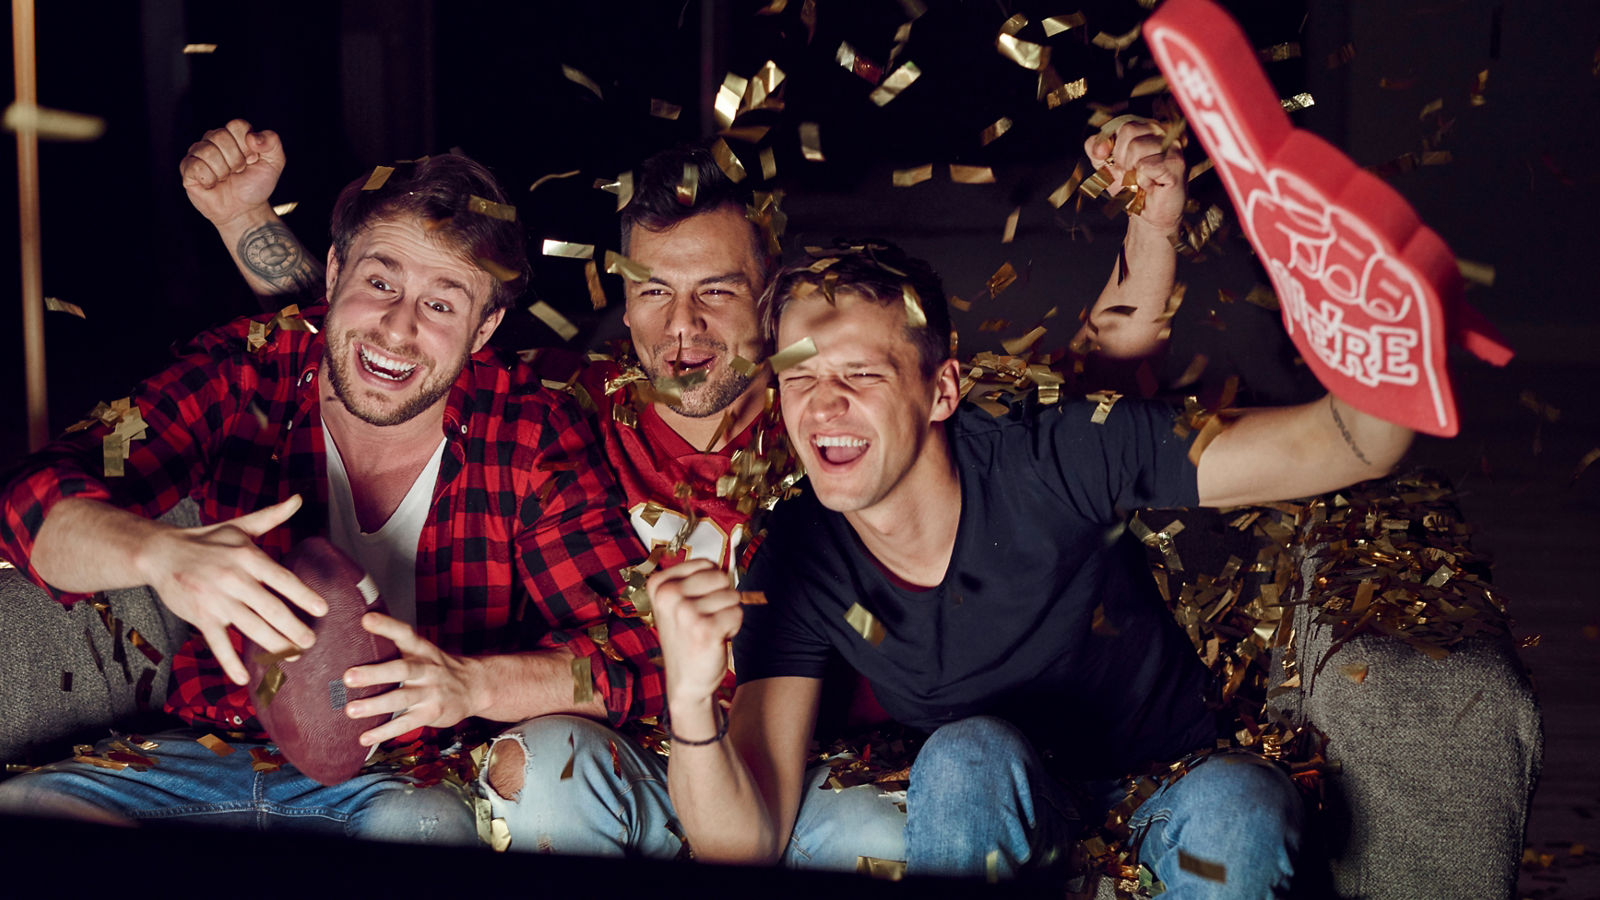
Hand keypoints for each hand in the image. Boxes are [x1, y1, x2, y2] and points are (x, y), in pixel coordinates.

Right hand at [140, 495, 325, 684]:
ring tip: (292, 655)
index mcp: (248, 557)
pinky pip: (218, 644)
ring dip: (274, 646)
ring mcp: (216, 600)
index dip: (305, 596)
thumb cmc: (207, 540)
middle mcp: (234, 579)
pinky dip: (230, 663)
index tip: (323, 609)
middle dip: (294, 629)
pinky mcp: (200, 617)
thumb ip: (272, 516)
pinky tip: (244, 679)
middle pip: (272, 610)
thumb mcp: (240, 526)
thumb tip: (299, 499)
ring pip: (251, 629)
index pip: (284, 580)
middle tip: (311, 642)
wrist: (160, 553)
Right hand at [179, 119, 286, 228]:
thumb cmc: (256, 184)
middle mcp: (214, 139)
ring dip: (223, 171)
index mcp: (234, 134)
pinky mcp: (187, 168)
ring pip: (208, 151)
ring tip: (226, 178)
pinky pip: (196, 166)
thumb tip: (252, 137)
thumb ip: (272, 142)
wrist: (245, 210)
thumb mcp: (274, 162)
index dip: (247, 146)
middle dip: (236, 160)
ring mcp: (198, 152)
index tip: (252, 160)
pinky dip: (210, 179)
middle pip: (221, 136)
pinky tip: (213, 184)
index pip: (237, 125)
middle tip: (239, 171)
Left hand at [343, 613, 482, 745]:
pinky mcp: (431, 713)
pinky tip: (365, 738)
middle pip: (401, 669)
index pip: (404, 633)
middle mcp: (426, 669)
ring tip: (351, 710)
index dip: (386, 625)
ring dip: (375, 705)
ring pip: (401, 698)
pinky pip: (406, 724)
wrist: (475, 687)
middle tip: (348, 677)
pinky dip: (384, 732)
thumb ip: (396, 645)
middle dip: (375, 673)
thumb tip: (356, 633)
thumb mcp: (424, 651)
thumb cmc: (437, 667)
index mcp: (422, 649)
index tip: (365, 619)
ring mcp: (430, 692)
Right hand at [648, 558, 742, 707]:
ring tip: (709, 630)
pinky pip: (738, 613)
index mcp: (659, 584)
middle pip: (721, 577)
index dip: (711, 584)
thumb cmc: (687, 638)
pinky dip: (733, 627)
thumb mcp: (679, 603)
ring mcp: (685, 612)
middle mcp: (668, 595)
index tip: (697, 604)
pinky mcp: (704, 629)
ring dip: (727, 614)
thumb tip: (726, 567)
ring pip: (732, 595)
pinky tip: (716, 639)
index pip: (706, 564)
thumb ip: (698, 579)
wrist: (686, 680)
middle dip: (722, 598)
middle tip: (706, 619)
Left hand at [1085, 118, 1187, 235]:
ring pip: (1137, 147)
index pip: (1120, 123)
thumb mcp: (1105, 166)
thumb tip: (1099, 148)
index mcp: (1145, 128)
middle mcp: (1162, 132)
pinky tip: (1151, 186)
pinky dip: (1142, 181)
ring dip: (1132, 171)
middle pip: (1129, 129)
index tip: (1113, 162)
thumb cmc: (1130, 188)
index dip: (1110, 144)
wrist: (1146, 214)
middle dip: (1121, 157)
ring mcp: (1172, 147)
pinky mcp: (1177, 164)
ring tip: (1142, 180)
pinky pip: (1146, 166)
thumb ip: (1095, 149)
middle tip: (1131, 173)